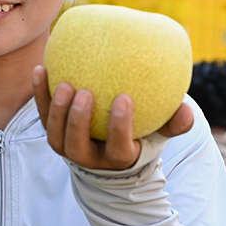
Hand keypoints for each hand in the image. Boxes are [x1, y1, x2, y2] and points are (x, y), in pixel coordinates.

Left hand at [32, 65, 194, 169]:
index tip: (124, 98)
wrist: (111, 141)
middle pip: (77, 147)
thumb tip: (186, 111)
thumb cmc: (143, 130)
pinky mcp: (53, 130)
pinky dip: (40, 93)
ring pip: (56, 136)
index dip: (119, 127)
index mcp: (119, 157)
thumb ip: (175, 122)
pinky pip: (42, 114)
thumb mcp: (161, 129)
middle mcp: (90, 157)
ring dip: (56, 111)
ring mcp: (67, 146)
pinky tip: (41, 68)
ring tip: (64, 84)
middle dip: (78, 122)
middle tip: (85, 93)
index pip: (119, 148)